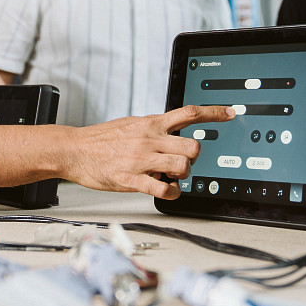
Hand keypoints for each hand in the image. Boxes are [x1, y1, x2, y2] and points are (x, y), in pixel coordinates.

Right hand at [60, 105, 235, 199]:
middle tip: (182, 162)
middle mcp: (150, 139)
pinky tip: (166, 190)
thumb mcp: (131, 124)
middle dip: (194, 157)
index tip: (231, 113)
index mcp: (151, 123)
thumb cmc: (101, 139)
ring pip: (183, 166)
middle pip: (193, 146)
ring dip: (182, 175)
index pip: (189, 112)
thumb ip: (154, 128)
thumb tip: (173, 129)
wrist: (74, 150)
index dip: (214, 112)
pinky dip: (172, 193)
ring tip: (170, 176)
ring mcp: (141, 159)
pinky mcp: (132, 179)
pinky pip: (164, 189)